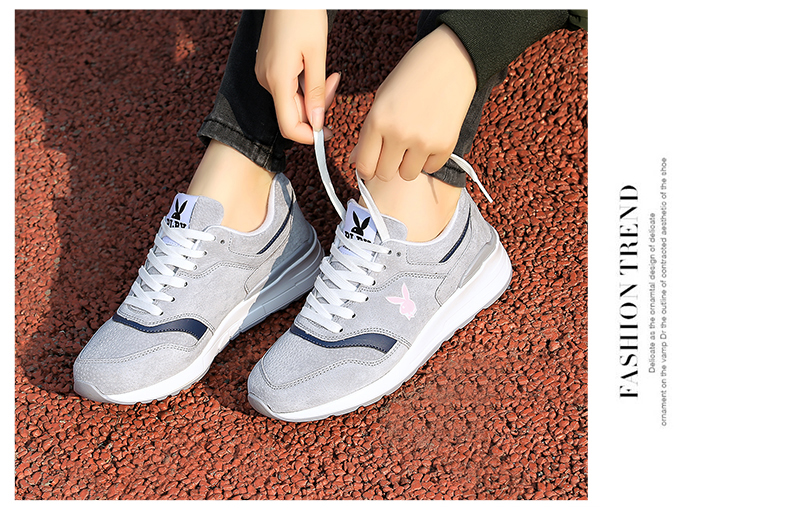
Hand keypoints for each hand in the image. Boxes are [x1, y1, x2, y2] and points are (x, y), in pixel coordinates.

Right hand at [255, 10, 340, 143]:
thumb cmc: (302, 15)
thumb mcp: (317, 54)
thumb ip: (317, 92)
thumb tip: (318, 123)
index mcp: (277, 80)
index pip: (289, 126)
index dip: (309, 136)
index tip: (328, 132)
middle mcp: (266, 80)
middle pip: (293, 113)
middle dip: (318, 108)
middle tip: (335, 84)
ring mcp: (265, 73)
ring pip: (292, 100)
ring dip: (313, 95)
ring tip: (329, 73)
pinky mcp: (268, 67)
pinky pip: (288, 87)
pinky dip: (304, 85)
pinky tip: (314, 68)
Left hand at [350, 24, 476, 181]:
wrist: (450, 60)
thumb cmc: (411, 78)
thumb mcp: (381, 100)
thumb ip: (367, 134)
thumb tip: (354, 162)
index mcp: (377, 120)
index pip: (365, 166)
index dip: (367, 168)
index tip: (373, 162)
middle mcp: (399, 134)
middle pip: (385, 174)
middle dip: (388, 165)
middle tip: (395, 149)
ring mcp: (423, 141)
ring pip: (407, 174)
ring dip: (409, 163)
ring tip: (414, 141)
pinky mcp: (445, 145)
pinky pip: (431, 168)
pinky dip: (430, 158)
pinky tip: (431, 136)